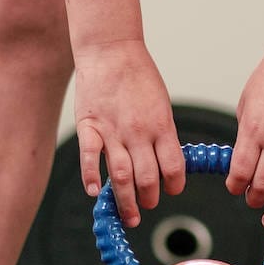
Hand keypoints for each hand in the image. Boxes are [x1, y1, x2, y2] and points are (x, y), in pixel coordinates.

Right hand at [72, 40, 185, 227]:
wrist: (111, 49)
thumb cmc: (138, 75)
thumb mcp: (161, 104)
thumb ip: (162, 133)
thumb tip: (165, 160)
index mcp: (161, 126)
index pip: (173, 167)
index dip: (173, 185)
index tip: (170, 190)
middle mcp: (139, 132)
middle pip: (148, 178)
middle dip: (149, 199)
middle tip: (147, 206)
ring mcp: (113, 130)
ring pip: (122, 175)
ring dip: (126, 201)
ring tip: (129, 215)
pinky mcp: (90, 126)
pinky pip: (91, 157)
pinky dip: (91, 177)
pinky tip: (94, 192)